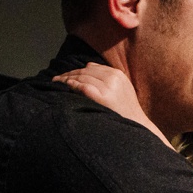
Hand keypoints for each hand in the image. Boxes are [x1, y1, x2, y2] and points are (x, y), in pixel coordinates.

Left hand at [54, 64, 171, 148]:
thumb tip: (88, 67)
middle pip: (85, 71)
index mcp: (118, 74)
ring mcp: (108, 87)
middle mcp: (113, 78)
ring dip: (67, 79)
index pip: (92, 68)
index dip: (76, 70)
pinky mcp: (103, 97)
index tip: (66, 75)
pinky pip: (83, 86)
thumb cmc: (125, 110)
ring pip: (82, 77)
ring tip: (56, 83)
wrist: (136, 126)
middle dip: (69, 74)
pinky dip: (72, 84)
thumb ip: (107, 78)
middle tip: (56, 79)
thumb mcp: (122, 88)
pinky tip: (65, 86)